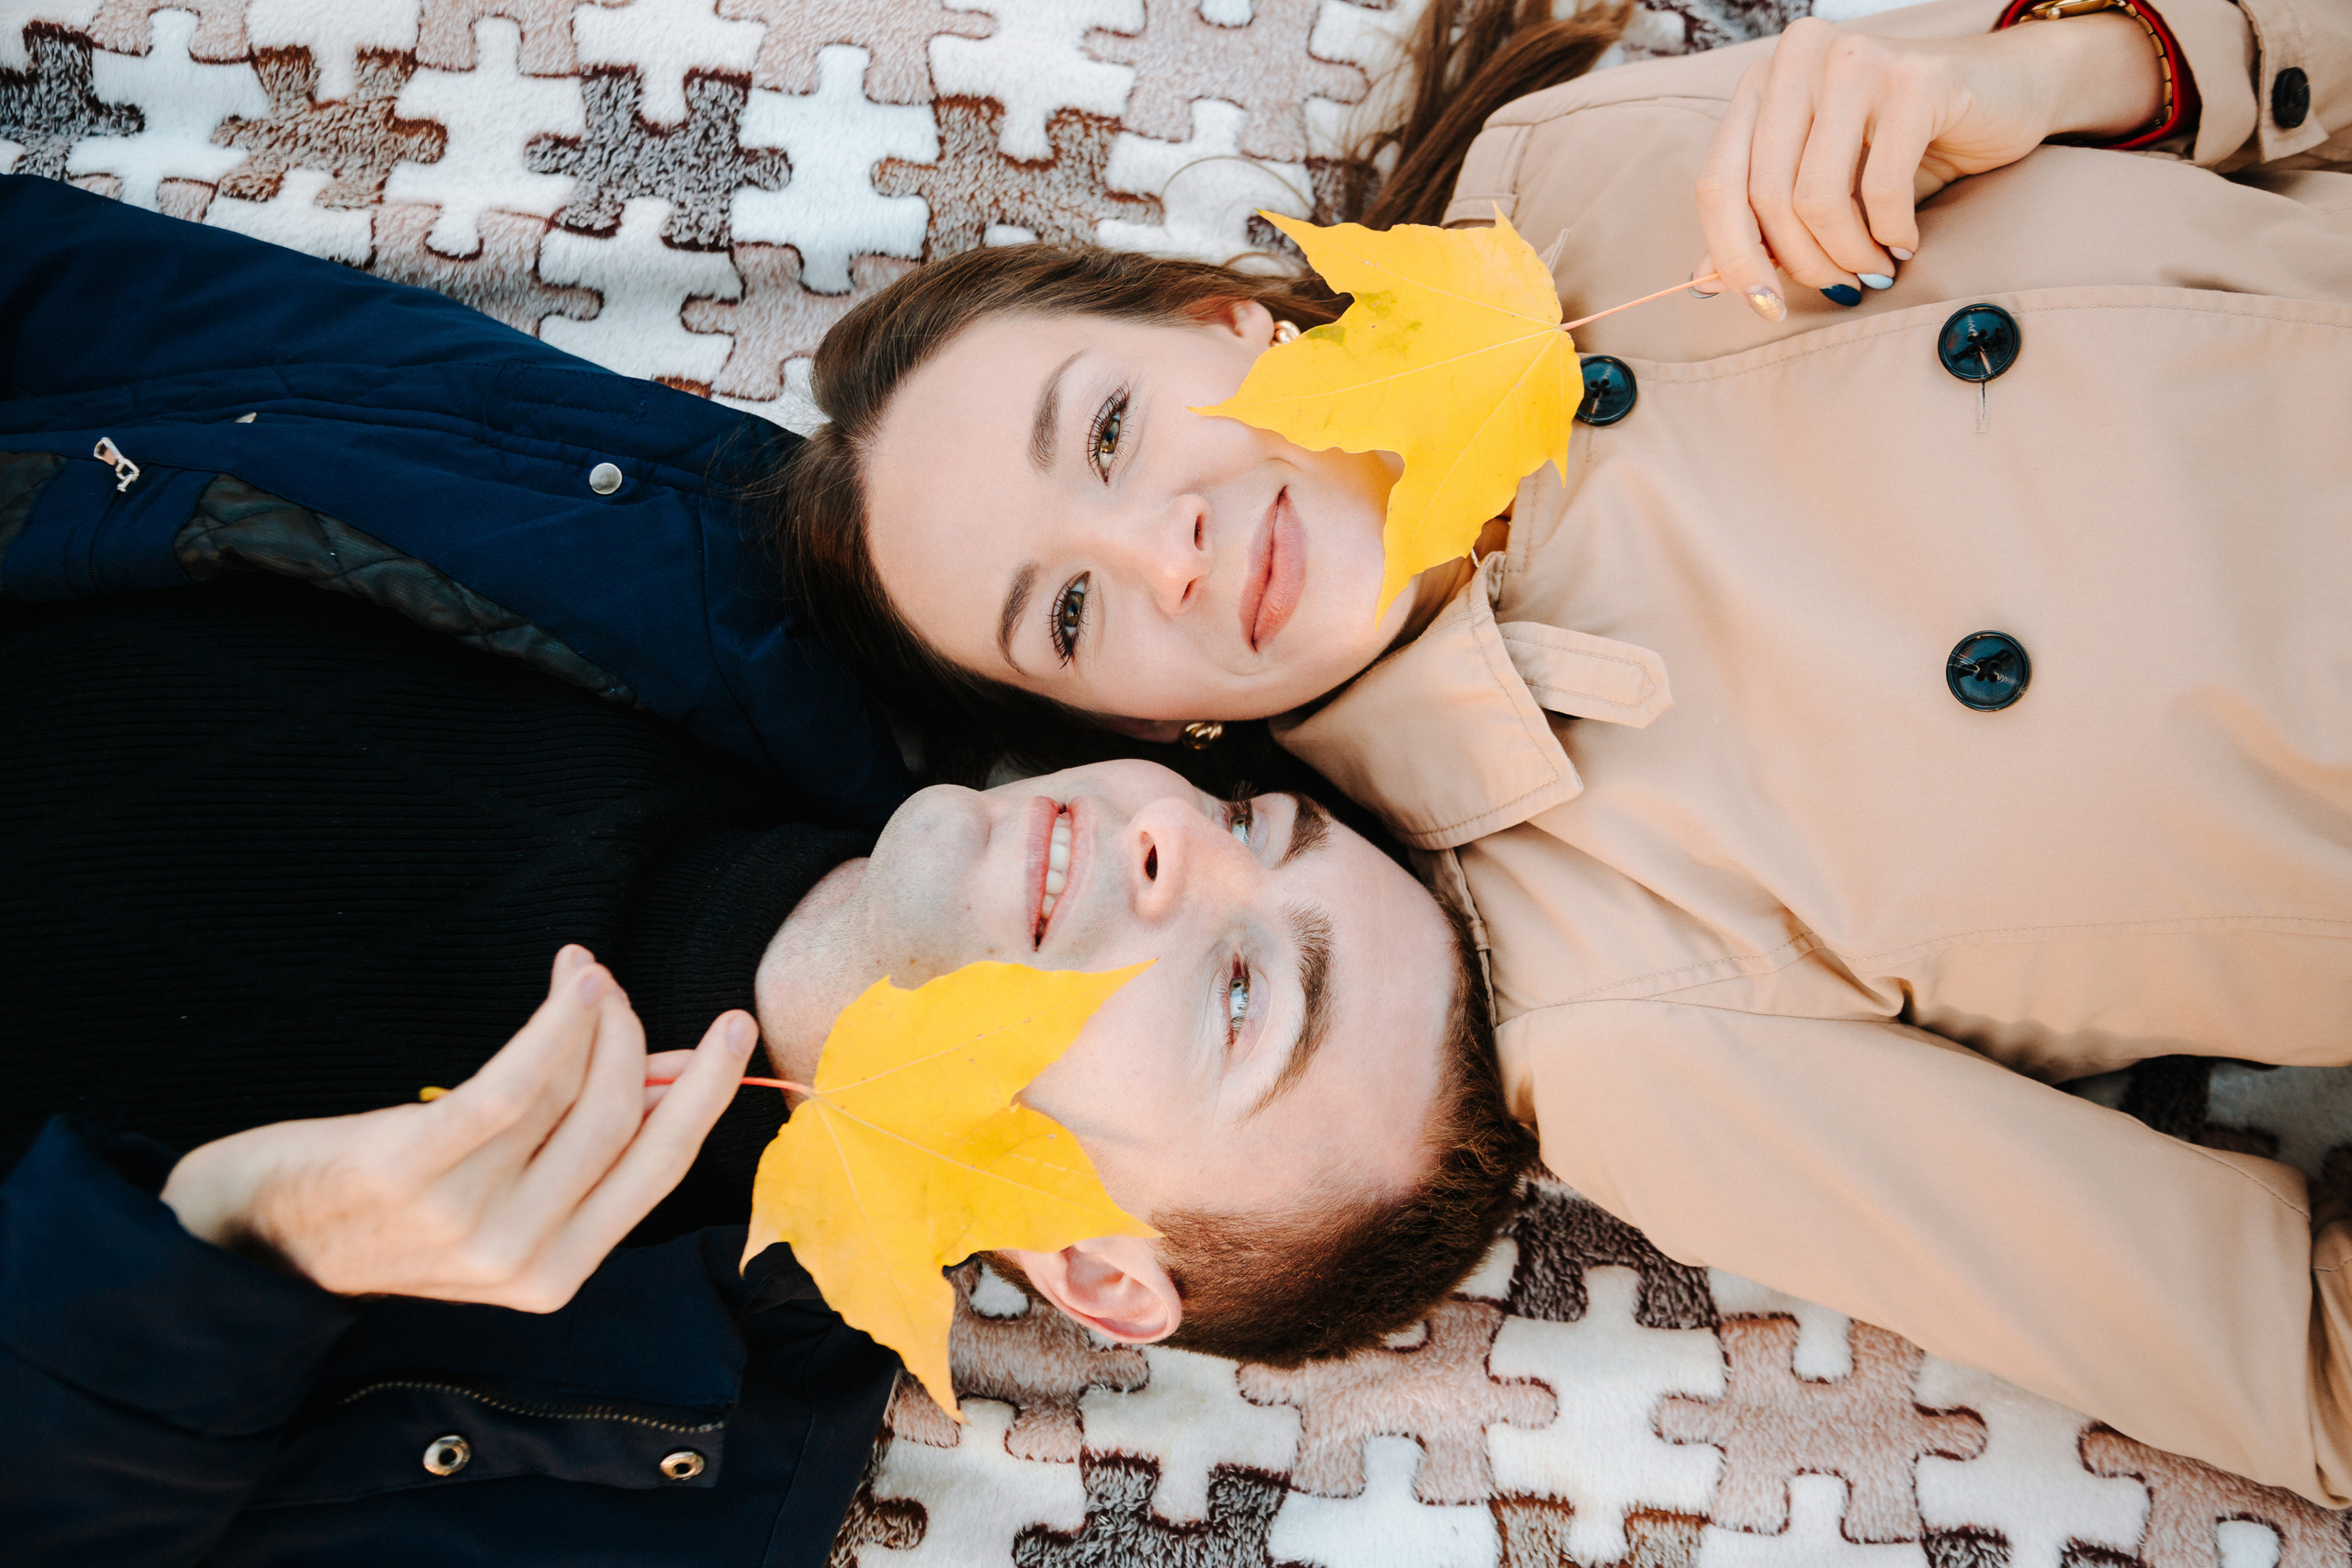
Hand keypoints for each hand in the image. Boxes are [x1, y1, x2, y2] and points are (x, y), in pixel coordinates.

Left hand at [161, 946, 759, 1311]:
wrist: (247, 1236)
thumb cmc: (375, 1208)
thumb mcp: (493, 1192)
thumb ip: (584, 1148)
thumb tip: (675, 1074)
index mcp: (551, 1276)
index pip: (658, 1170)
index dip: (706, 1093)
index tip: (735, 1029)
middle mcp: (516, 1258)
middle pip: (620, 1119)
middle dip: (634, 1035)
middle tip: (615, 988)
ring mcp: (464, 1221)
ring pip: (570, 1091)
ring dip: (591, 1013)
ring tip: (581, 976)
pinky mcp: (413, 1172)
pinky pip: (514, 1082)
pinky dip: (556, 1021)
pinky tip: (573, 978)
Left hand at [1696, 13, 2164, 317]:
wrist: (2008, 90)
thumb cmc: (1906, 143)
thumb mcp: (1825, 185)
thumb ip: (1761, 225)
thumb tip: (1703, 281)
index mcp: (1763, 82)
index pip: (1716, 183)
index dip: (1732, 256)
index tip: (1762, 307)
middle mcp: (1799, 59)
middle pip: (1764, 197)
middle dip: (1801, 264)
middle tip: (1839, 289)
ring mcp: (1855, 62)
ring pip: (1817, 198)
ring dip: (1847, 255)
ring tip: (1873, 269)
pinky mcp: (1916, 78)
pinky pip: (1881, 188)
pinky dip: (1891, 233)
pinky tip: (1904, 242)